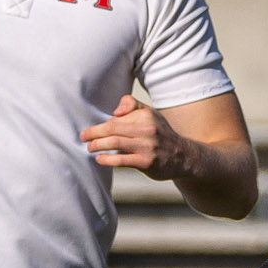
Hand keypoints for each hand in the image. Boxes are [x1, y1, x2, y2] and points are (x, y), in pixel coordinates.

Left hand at [81, 96, 196, 179]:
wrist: (184, 156)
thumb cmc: (161, 134)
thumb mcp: (151, 114)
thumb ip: (132, 105)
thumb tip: (115, 112)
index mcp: (145, 115)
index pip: (116, 119)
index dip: (101, 125)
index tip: (91, 131)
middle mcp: (147, 129)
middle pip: (112, 129)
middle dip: (94, 133)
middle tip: (83, 137)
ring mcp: (147, 146)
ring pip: (115, 143)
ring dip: (97, 145)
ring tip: (89, 147)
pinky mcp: (146, 162)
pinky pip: (122, 160)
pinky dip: (108, 159)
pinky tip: (100, 159)